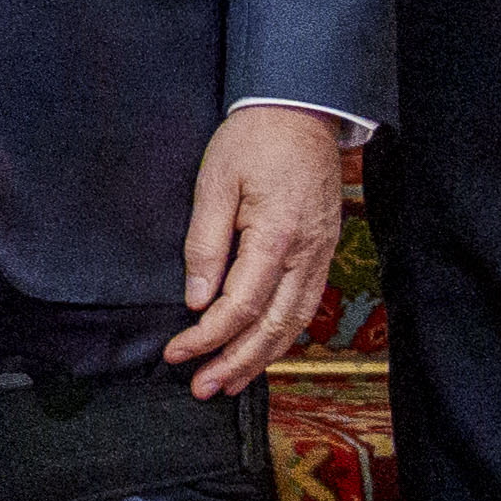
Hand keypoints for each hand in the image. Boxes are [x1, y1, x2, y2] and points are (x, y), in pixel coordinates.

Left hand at [169, 105, 357, 395]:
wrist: (300, 112)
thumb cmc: (253, 141)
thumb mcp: (214, 183)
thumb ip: (205, 244)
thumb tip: (197, 300)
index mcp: (276, 237)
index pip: (240, 306)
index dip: (206, 337)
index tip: (176, 354)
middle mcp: (306, 254)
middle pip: (272, 327)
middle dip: (236, 363)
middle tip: (202, 388)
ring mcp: (321, 255)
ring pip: (294, 324)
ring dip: (261, 358)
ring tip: (228, 382)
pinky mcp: (323, 252)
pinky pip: (305, 306)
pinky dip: (282, 335)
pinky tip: (261, 349)